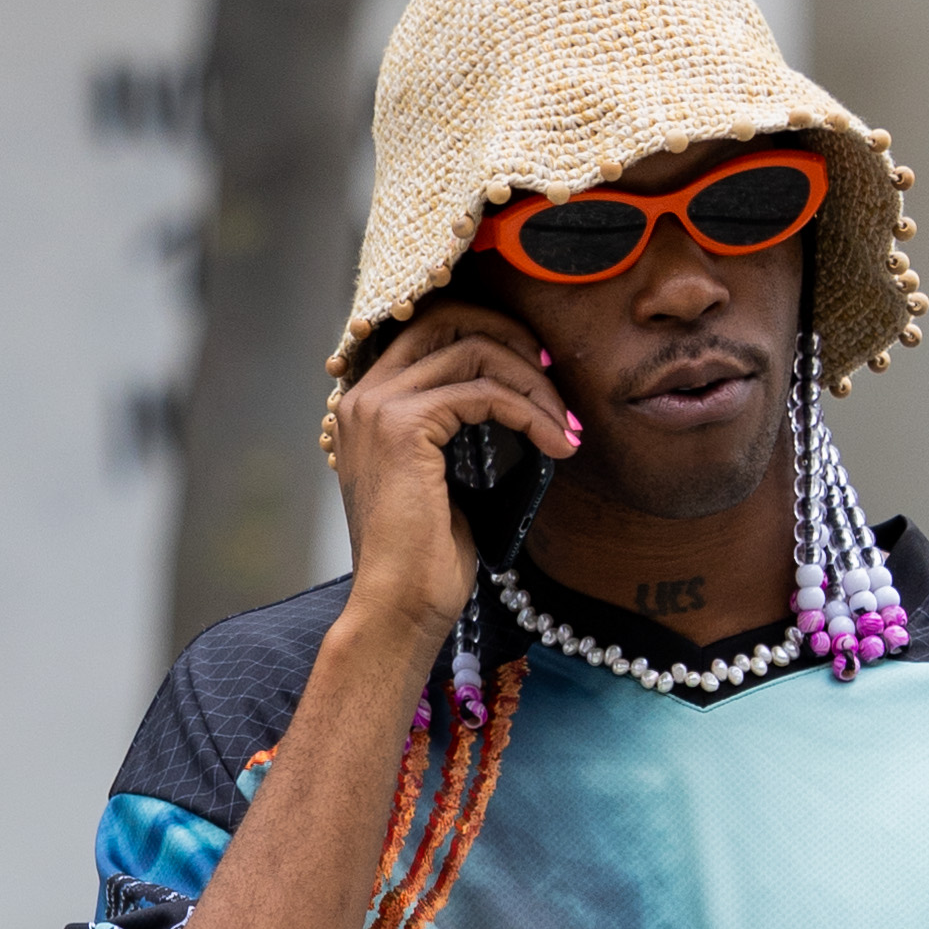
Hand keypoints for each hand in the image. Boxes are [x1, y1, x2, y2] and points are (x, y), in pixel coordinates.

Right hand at [331, 300, 579, 651]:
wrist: (399, 610)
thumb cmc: (425, 562)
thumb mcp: (444, 480)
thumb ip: (459, 429)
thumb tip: (514, 400)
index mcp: (369, 404)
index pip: (431, 329)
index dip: (490, 335)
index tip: (536, 368)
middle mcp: (364, 395)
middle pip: (449, 319)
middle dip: (513, 339)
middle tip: (556, 377)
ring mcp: (378, 406)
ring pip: (473, 351)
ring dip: (532, 383)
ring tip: (565, 425)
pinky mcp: (403, 426)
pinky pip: (482, 393)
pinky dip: (528, 413)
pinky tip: (556, 444)